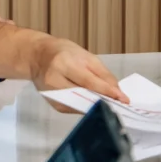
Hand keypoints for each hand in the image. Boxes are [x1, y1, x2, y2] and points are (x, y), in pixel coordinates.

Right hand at [0, 21, 127, 102]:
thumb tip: (117, 91)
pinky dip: (86, 107)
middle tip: (120, 104)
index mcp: (64, 63)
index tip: (122, 98)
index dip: (107, 91)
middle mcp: (54, 80)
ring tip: (111, 105)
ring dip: (96, 106)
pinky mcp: (53, 104)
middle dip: (104, 101)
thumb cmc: (63, 52)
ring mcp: (51, 94)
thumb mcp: (86, 56)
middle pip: (84, 96)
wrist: (37, 56)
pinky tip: (96, 105)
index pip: (89, 82)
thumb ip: (102, 74)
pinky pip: (74, 108)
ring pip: (80, 105)